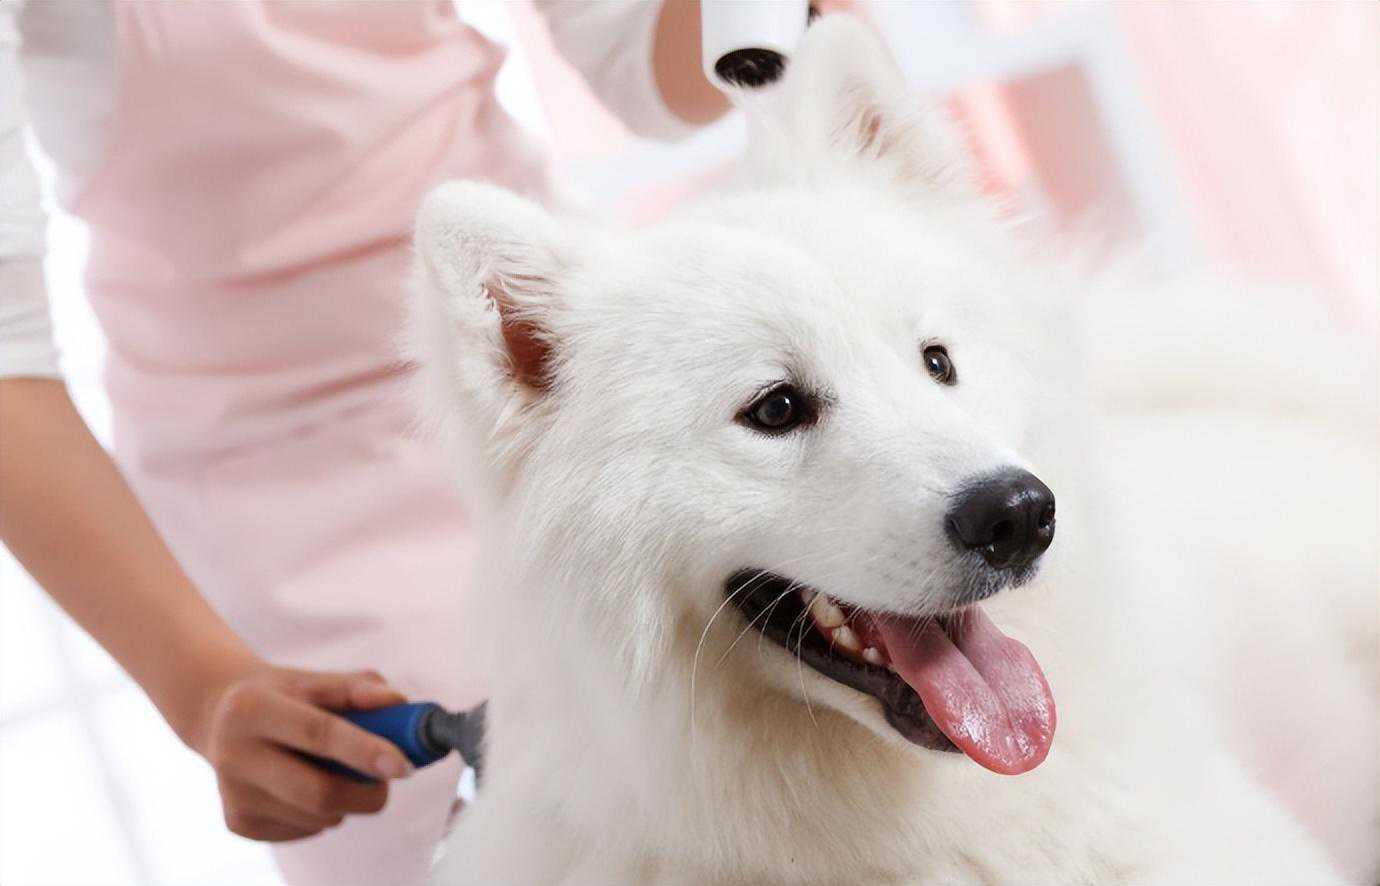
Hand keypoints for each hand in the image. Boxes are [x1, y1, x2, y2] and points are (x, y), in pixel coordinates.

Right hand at [185, 662, 415, 841]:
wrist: (221, 718)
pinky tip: (308, 785)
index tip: (404, 765)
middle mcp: (234, 754)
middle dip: (368, 793)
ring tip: (336, 769)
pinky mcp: (238, 824)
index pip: (318, 733)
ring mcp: (233, 795)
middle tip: (391, 777)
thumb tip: (398, 703)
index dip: (365, 751)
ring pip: (318, 817)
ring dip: (347, 801)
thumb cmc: (286, 696)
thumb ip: (359, 687)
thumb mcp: (315, 680)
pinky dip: (325, 814)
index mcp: (252, 708)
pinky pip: (306, 830)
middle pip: (318, 792)